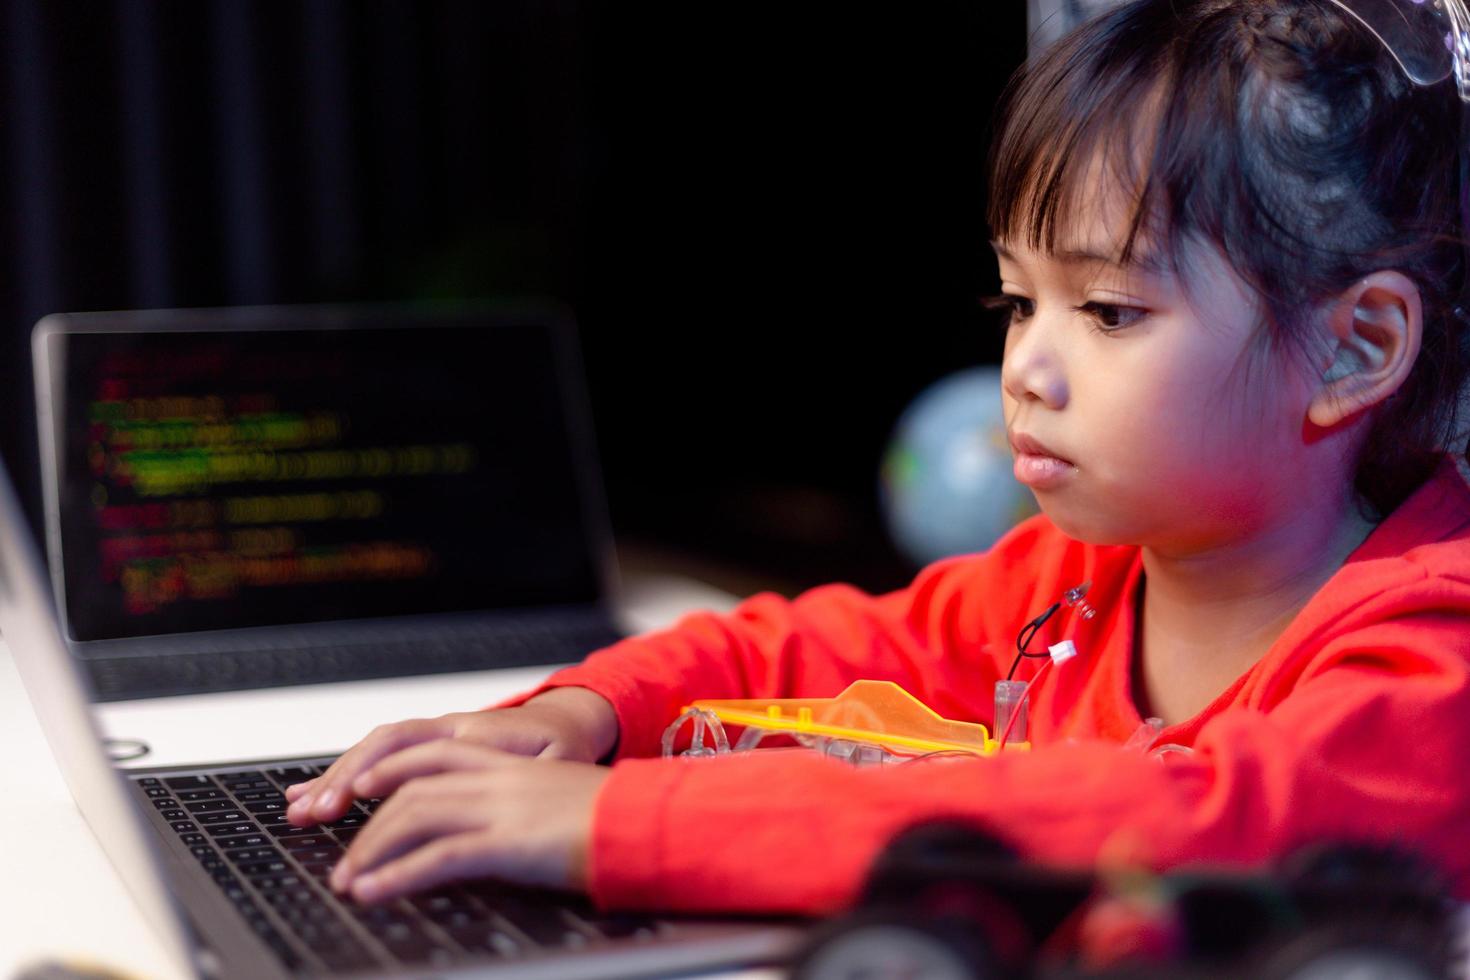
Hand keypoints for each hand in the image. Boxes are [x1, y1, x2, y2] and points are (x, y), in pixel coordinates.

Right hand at [285, 687, 616, 825]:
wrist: (566, 723)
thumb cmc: (563, 746)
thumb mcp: (560, 761)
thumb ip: (533, 772)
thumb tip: (509, 783)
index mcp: (478, 731)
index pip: (419, 746)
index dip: (386, 771)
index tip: (358, 797)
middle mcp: (449, 728)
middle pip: (385, 745)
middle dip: (344, 777)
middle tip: (312, 812)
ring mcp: (434, 737)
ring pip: (374, 750)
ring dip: (336, 778)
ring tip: (298, 809)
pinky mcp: (426, 749)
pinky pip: (378, 757)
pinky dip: (344, 776)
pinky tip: (314, 796)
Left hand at [326, 741, 610, 900]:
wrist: (650, 822)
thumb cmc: (617, 818)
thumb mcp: (561, 801)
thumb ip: (523, 807)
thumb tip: (499, 832)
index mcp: (512, 764)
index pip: (433, 755)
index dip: (389, 769)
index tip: (357, 787)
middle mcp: (500, 778)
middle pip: (412, 787)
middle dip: (367, 821)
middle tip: (341, 855)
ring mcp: (502, 807)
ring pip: (414, 816)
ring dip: (372, 850)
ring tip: (348, 881)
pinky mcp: (509, 842)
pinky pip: (438, 857)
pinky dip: (397, 876)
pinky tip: (375, 892)